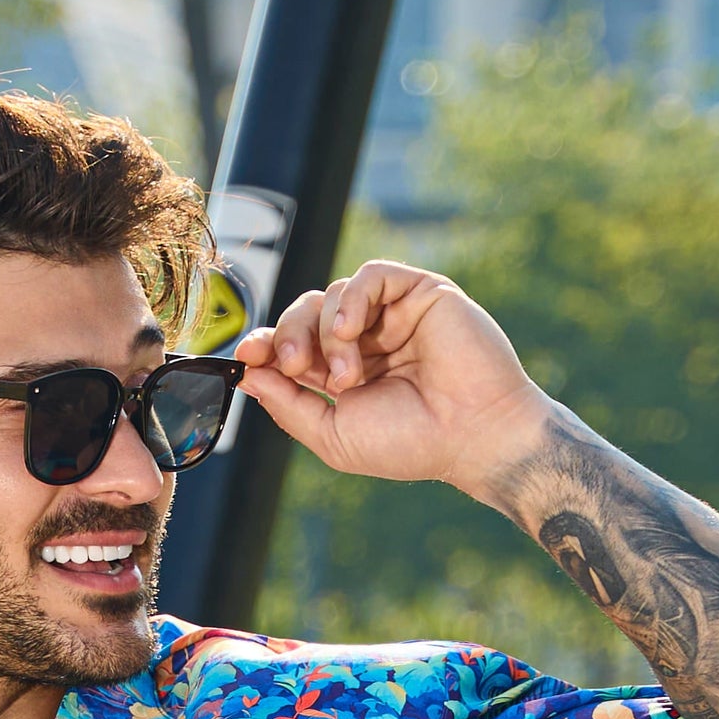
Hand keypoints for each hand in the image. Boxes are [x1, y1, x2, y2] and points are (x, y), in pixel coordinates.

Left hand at [232, 260, 558, 501]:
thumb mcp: (333, 434)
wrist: (471, 436)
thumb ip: (288, 405)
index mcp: (345, 372)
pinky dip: (353, 299)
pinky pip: (372, 275)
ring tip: (349, 377)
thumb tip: (248, 374)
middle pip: (306, 312)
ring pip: (335, 294)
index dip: (267, 343)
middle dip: (289, 336)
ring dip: (329, 335)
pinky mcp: (421, 293)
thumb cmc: (410, 443)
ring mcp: (394, 314)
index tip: (247, 354)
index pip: (294, 343)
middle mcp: (368, 339)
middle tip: (295, 366)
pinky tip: (352, 332)